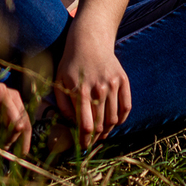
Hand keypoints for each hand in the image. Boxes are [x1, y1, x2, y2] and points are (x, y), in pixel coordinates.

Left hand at [53, 31, 130, 148]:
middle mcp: (98, 89)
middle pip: (101, 124)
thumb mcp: (59, 80)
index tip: (83, 146)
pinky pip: (126, 107)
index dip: (85, 139)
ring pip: (114, 118)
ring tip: (102, 134)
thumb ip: (63, 103)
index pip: (86, 125)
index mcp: (80, 91)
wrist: (90, 40)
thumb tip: (72, 123)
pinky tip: (114, 122)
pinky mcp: (123, 80)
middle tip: (92, 142)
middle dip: (96, 138)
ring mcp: (113, 85)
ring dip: (108, 130)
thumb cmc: (70, 62)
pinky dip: (122, 118)